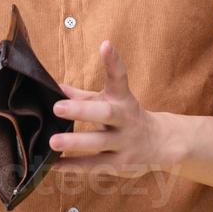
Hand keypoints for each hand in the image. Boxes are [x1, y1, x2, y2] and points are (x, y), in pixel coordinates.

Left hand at [48, 40, 174, 177]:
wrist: (160, 142)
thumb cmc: (125, 116)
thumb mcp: (110, 100)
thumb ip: (82, 95)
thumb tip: (56, 87)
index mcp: (122, 98)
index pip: (119, 77)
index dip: (113, 61)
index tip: (105, 45)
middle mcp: (125, 119)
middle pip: (106, 113)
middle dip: (81, 111)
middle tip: (58, 107)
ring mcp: (123, 142)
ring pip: (99, 143)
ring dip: (75, 143)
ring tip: (53, 142)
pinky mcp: (119, 163)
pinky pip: (94, 165)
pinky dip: (73, 166)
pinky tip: (54, 165)